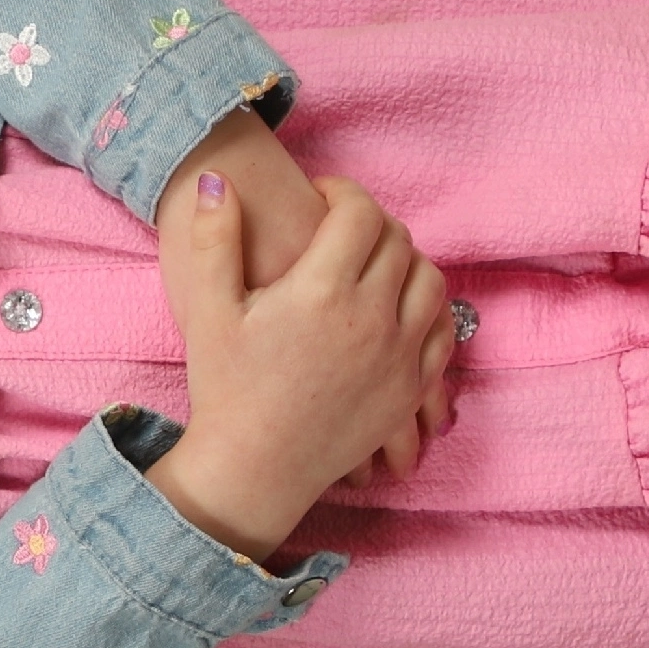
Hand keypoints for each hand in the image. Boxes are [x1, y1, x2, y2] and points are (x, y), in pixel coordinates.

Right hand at [157, 114, 456, 486]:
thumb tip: (213, 178)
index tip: (320, 198)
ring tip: (372, 264)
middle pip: (397, 240)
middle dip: (370, 223)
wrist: (254, 469)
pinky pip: (441, 329)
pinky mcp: (412, 388)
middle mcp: (371, 318)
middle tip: (341, 229)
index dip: (342, 192)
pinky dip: (427, 307)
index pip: (359, 213)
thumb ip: (212, 238)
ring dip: (405, 260)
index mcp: (320, 291)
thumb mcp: (207, 310)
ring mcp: (399, 355)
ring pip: (429, 279)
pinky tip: (397, 307)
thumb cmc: (226, 388)